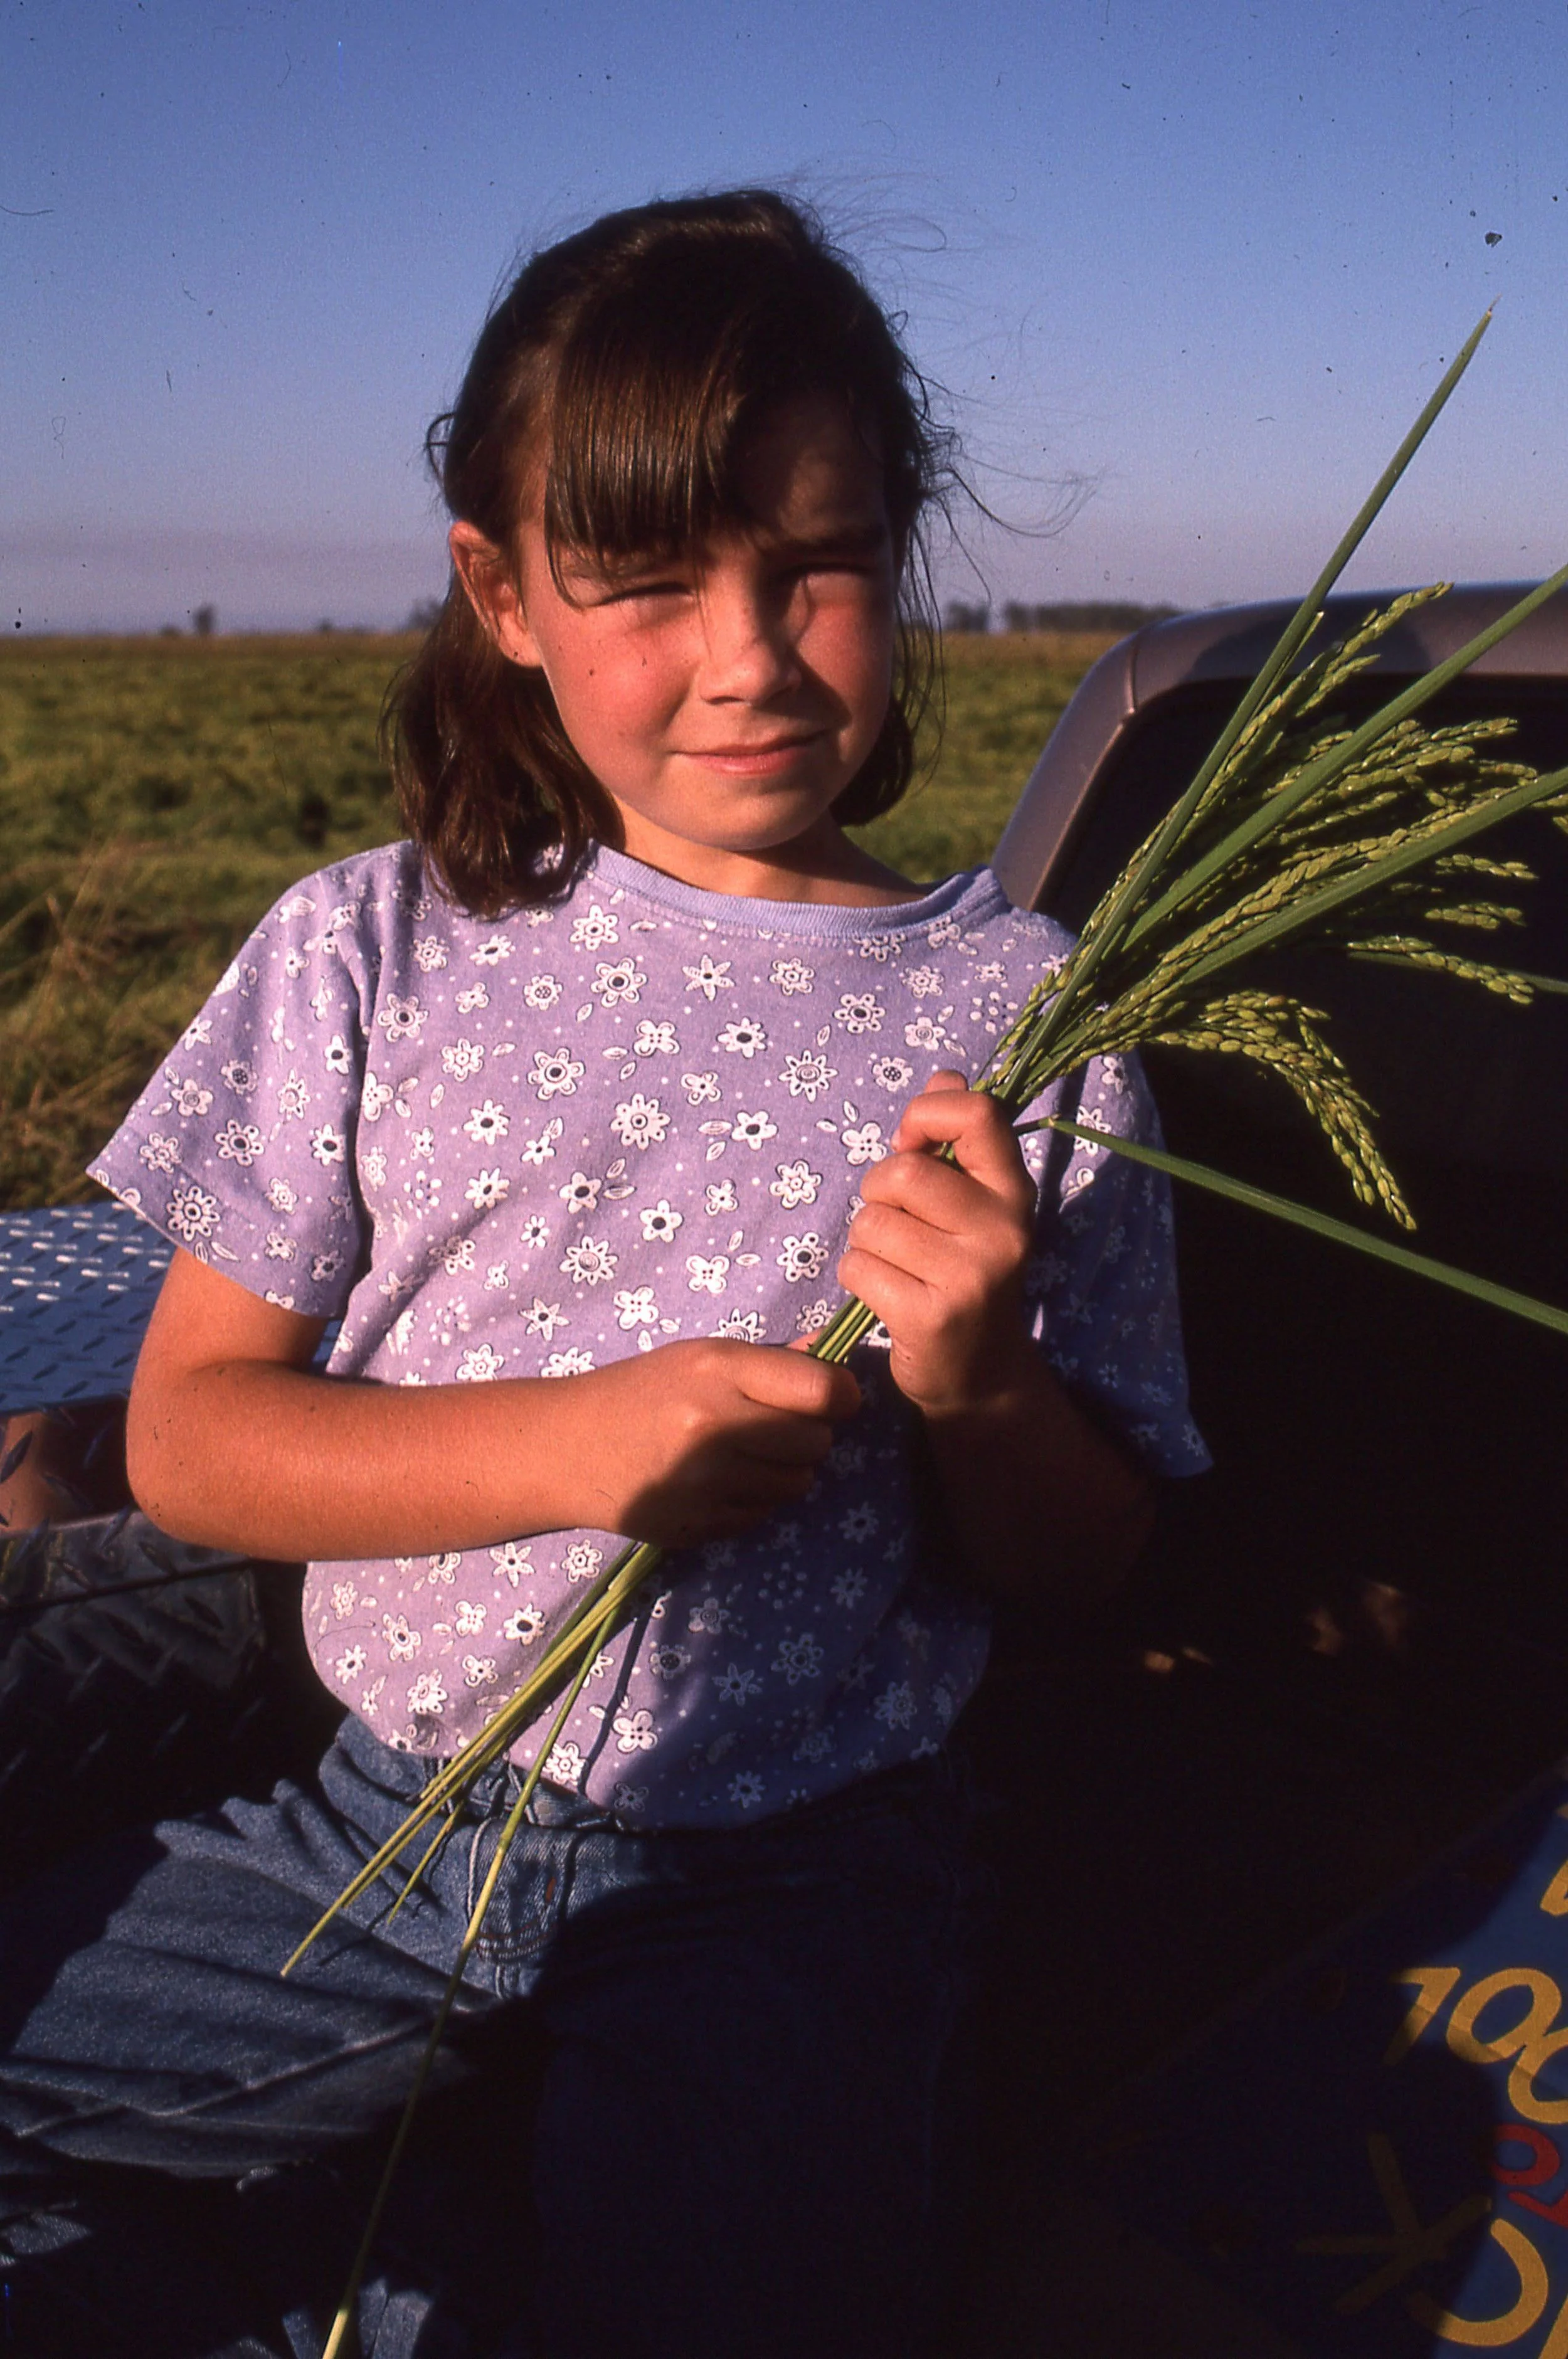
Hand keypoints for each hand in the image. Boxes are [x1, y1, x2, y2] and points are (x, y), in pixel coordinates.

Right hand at [571, 1339, 860, 1548]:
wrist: (567, 1446)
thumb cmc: (642, 1390)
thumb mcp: (700, 1357)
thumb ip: (771, 1361)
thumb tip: (834, 1356)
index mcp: (718, 1370)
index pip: (823, 1392)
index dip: (840, 1396)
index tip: (831, 1397)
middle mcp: (714, 1426)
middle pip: (818, 1442)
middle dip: (809, 1435)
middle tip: (777, 1428)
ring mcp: (704, 1481)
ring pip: (798, 1484)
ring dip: (785, 1471)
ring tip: (746, 1455)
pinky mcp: (696, 1524)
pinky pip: (763, 1515)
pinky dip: (753, 1501)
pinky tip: (718, 1482)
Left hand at [837, 1072, 1036, 1418]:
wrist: (981, 1373)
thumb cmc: (963, 1271)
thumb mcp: (972, 1204)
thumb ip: (955, 1142)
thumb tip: (945, 1074)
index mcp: (1014, 1192)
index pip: (978, 1114)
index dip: (927, 1113)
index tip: (912, 1142)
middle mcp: (1003, 1229)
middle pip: (903, 1174)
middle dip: (879, 1194)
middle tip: (896, 1222)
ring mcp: (970, 1275)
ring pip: (872, 1223)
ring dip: (867, 1241)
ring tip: (897, 1264)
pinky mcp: (932, 1315)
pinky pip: (858, 1267)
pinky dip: (859, 1277)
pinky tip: (887, 1295)